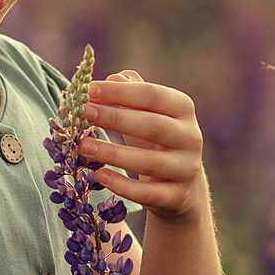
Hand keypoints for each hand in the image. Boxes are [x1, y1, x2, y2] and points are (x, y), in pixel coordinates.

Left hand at [78, 70, 207, 224]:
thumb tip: (114, 78)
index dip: (120, 92)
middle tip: (84, 113)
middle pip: (153, 125)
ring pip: (149, 161)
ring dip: (113, 153)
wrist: (183, 187)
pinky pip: (148, 193)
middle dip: (115, 119)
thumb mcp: (148, 113)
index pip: (152, 95)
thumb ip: (133, 93)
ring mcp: (186, 169)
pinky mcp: (177, 197)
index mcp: (183, 109)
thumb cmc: (156, 142)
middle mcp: (191, 137)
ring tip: (83, 147)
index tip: (89, 89)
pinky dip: (122, 185)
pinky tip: (100, 176)